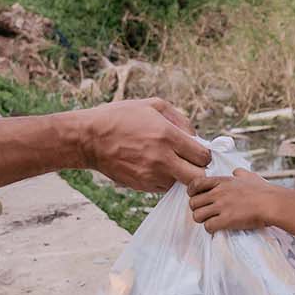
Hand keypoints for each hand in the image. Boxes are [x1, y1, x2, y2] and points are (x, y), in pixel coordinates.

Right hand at [78, 98, 211, 192]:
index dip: (205, 155)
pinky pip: (164, 189)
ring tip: (171, 163)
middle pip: (198, 178)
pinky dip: (165, 181)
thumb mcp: (152, 105)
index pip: (203, 156)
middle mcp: (161, 159)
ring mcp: (151, 175)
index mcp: (167, 136)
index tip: (199, 151)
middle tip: (192, 163)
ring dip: (181, 177)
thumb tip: (195, 136)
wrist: (88, 139)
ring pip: (181, 185)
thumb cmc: (120, 117)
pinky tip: (156, 167)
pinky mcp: (141, 186)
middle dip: (200, 171)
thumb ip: (180, 118)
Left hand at [187, 169, 281, 231]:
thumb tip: (236, 172)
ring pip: (197, 215)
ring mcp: (222, 206)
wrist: (272, 203)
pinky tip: (218, 227)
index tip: (196, 197)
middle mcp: (219, 193)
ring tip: (211, 221)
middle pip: (193, 202)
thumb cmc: (264, 191)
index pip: (195, 184)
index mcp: (222, 181)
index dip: (192, 192)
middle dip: (197, 209)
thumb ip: (240, 173)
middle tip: (206, 213)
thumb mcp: (250, 176)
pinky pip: (208, 226)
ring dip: (203, 220)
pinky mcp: (226, 220)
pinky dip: (211, 229)